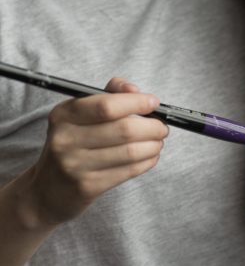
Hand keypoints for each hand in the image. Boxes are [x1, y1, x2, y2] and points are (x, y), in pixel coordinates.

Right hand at [26, 78, 167, 225]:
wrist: (47, 190)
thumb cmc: (73, 144)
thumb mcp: (80, 115)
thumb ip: (110, 94)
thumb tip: (135, 90)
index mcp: (64, 115)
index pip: (107, 105)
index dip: (137, 103)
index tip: (154, 102)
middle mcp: (66, 139)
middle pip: (124, 130)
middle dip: (153, 127)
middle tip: (162, 127)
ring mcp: (75, 165)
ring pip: (131, 152)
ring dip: (153, 145)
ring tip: (158, 142)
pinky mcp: (88, 186)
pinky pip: (129, 170)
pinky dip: (148, 161)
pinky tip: (151, 156)